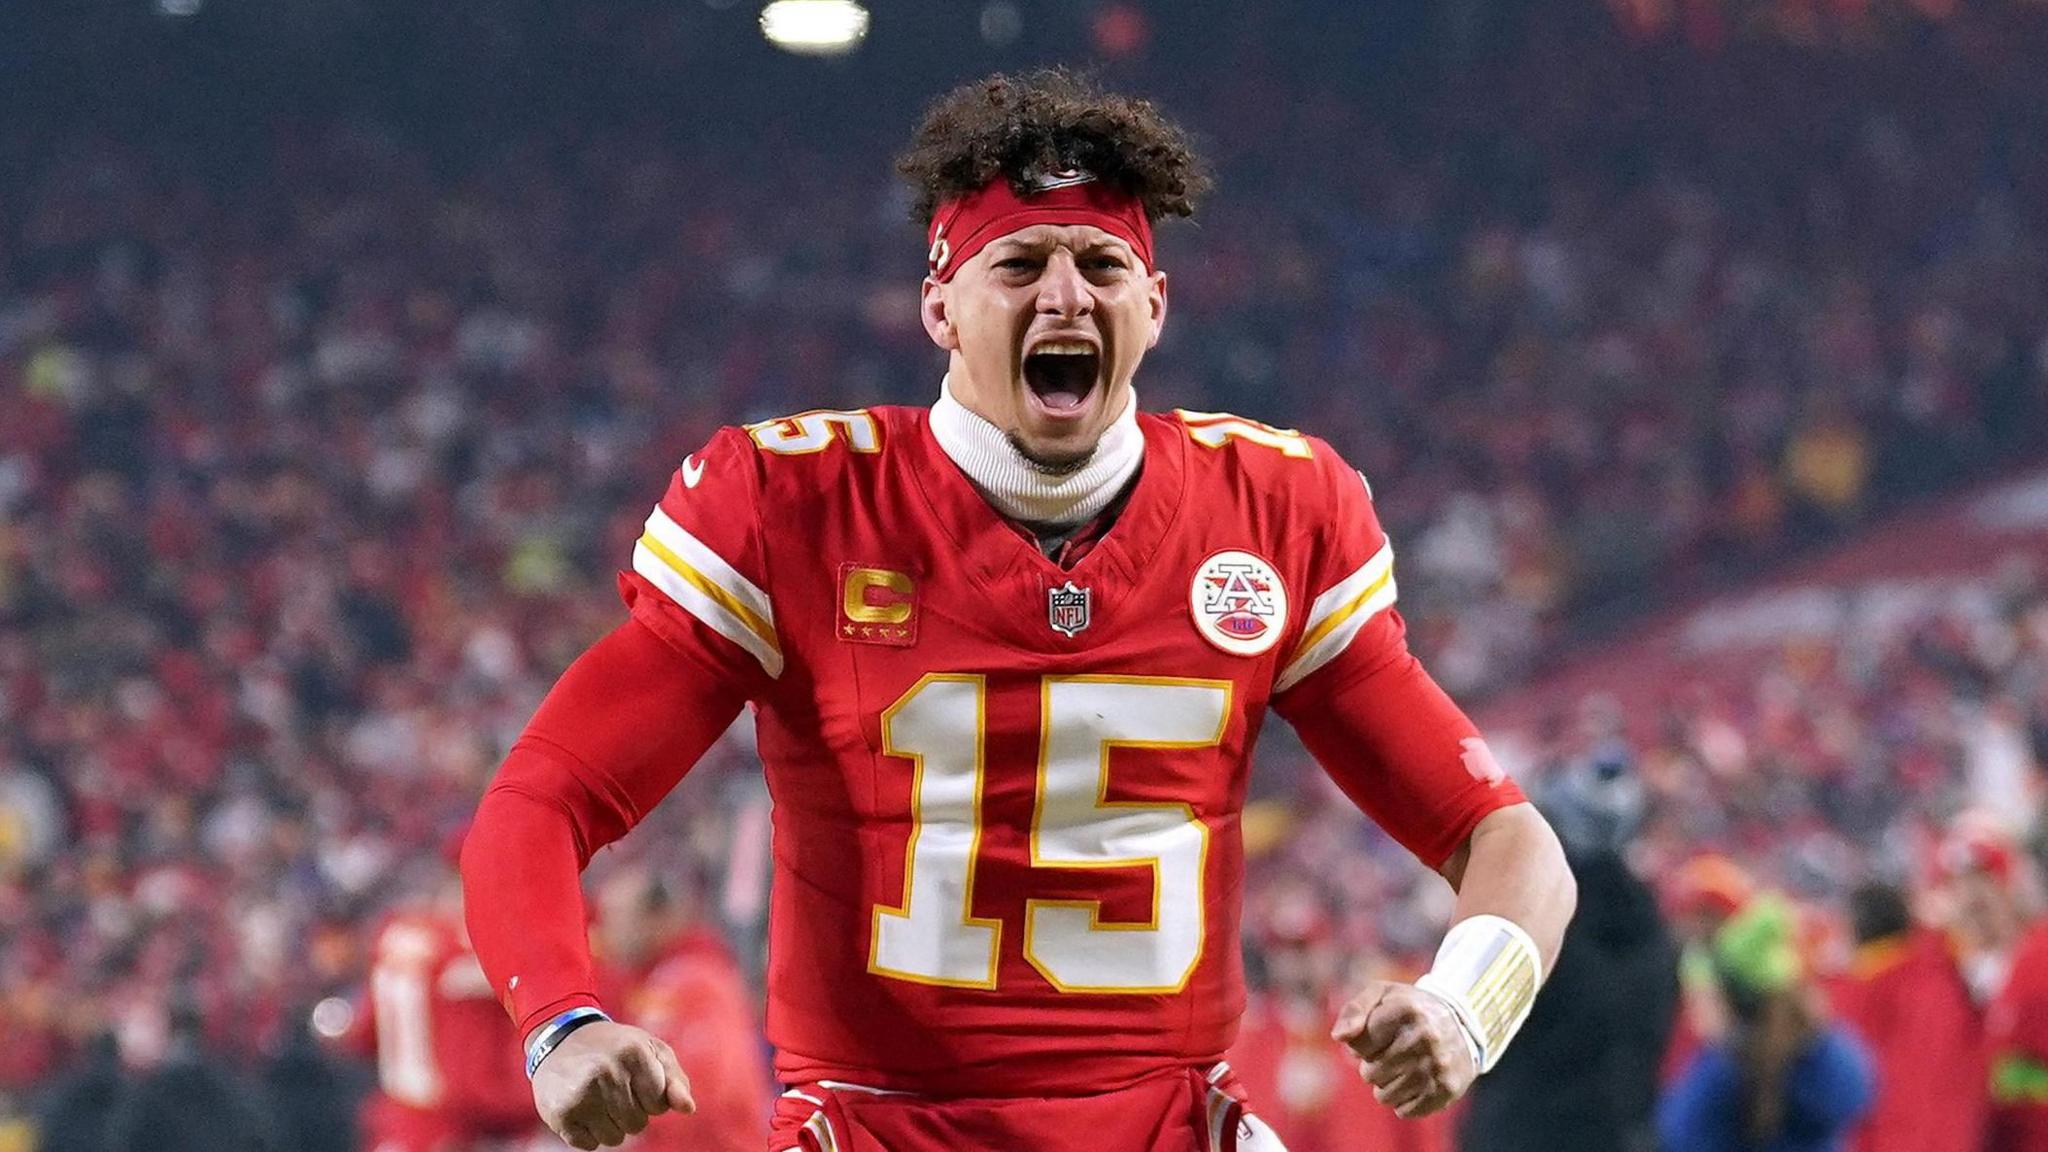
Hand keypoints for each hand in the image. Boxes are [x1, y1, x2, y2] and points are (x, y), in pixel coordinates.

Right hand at [529, 1021, 694, 1148]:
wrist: (559, 1039)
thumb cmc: (615, 1048)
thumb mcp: (651, 1051)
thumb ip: (675, 1080)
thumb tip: (688, 1109)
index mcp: (634, 1053)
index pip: (659, 1105)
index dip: (650, 1098)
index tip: (635, 1080)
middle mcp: (606, 1073)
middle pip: (637, 1125)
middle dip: (630, 1112)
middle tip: (613, 1088)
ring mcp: (581, 1094)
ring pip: (614, 1138)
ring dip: (610, 1125)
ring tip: (597, 1098)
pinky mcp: (561, 1114)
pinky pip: (589, 1145)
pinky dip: (588, 1133)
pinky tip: (580, 1107)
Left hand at [1330, 980, 1476, 1118]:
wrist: (1464, 1024)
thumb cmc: (1411, 1009)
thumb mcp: (1381, 995)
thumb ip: (1354, 1010)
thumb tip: (1339, 1037)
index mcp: (1405, 1009)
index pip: (1357, 1046)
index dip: (1362, 1045)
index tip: (1378, 1036)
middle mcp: (1425, 1036)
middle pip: (1369, 1073)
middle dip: (1374, 1065)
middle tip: (1393, 1052)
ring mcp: (1438, 1064)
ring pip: (1384, 1096)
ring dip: (1388, 1085)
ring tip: (1404, 1067)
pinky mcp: (1448, 1088)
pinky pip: (1405, 1111)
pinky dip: (1405, 1102)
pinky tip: (1416, 1082)